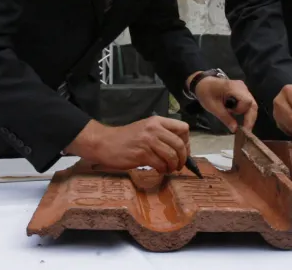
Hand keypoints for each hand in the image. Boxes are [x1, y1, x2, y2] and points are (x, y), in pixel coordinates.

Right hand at [66, 117, 191, 173]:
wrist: (105, 143)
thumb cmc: (126, 138)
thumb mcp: (146, 129)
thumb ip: (162, 134)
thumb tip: (181, 149)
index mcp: (157, 121)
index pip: (183, 128)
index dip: (186, 142)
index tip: (183, 151)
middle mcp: (154, 129)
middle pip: (180, 144)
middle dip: (182, 158)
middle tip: (178, 165)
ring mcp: (148, 141)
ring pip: (172, 156)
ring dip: (173, 166)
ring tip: (168, 169)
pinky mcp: (142, 154)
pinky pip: (161, 164)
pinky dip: (162, 170)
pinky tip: (158, 169)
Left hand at [192, 76, 257, 131]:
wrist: (202, 83)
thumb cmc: (206, 93)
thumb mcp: (213, 107)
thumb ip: (225, 118)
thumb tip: (235, 130)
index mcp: (233, 87)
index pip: (246, 101)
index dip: (242, 111)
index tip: (233, 117)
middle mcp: (241, 86)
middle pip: (252, 103)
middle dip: (250, 118)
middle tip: (246, 130)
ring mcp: (243, 88)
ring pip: (252, 104)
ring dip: (248, 115)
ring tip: (243, 126)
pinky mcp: (242, 91)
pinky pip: (248, 102)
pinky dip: (245, 111)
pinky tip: (240, 118)